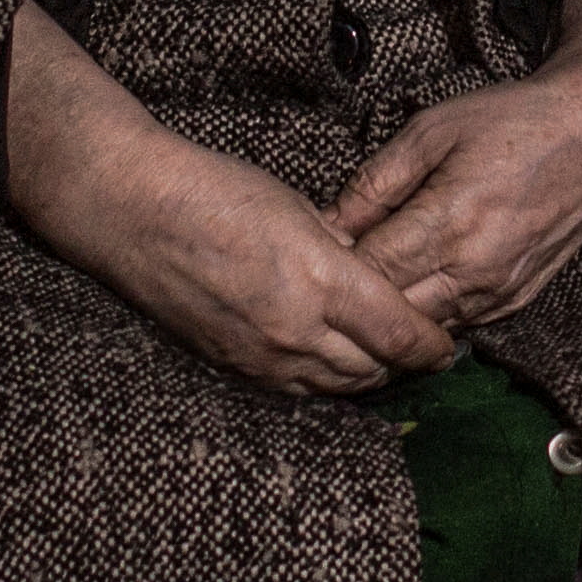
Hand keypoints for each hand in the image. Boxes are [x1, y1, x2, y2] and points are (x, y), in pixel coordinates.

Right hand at [2, 8, 456, 394]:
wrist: (135, 213)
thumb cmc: (216, 192)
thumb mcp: (298, 209)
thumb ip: (342, 250)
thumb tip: (371, 274)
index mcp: (321, 279)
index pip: (400, 335)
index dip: (432, 346)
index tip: (447, 345)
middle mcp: (297, 328)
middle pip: (375, 369)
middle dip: (404, 362)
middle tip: (421, 348)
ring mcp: (263, 354)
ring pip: (337, 386)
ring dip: (367, 375)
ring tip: (382, 357)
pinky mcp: (235, 365)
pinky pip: (296, 388)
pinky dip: (324, 379)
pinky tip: (331, 360)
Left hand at [330, 0, 581, 330]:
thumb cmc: (510, 122)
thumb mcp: (431, 131)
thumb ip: (376, 182)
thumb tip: (328, 223)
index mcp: (449, 222)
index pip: (369, 272)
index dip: (335, 267)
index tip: (313, 252)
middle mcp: (474, 269)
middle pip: (392, 313)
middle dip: (356, 300)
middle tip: (328, 279)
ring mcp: (498, 292)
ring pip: (423, 329)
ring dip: (390, 315)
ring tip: (362, 290)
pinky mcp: (515, 301)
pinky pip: (456, 324)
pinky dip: (427, 314)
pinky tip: (408, 291)